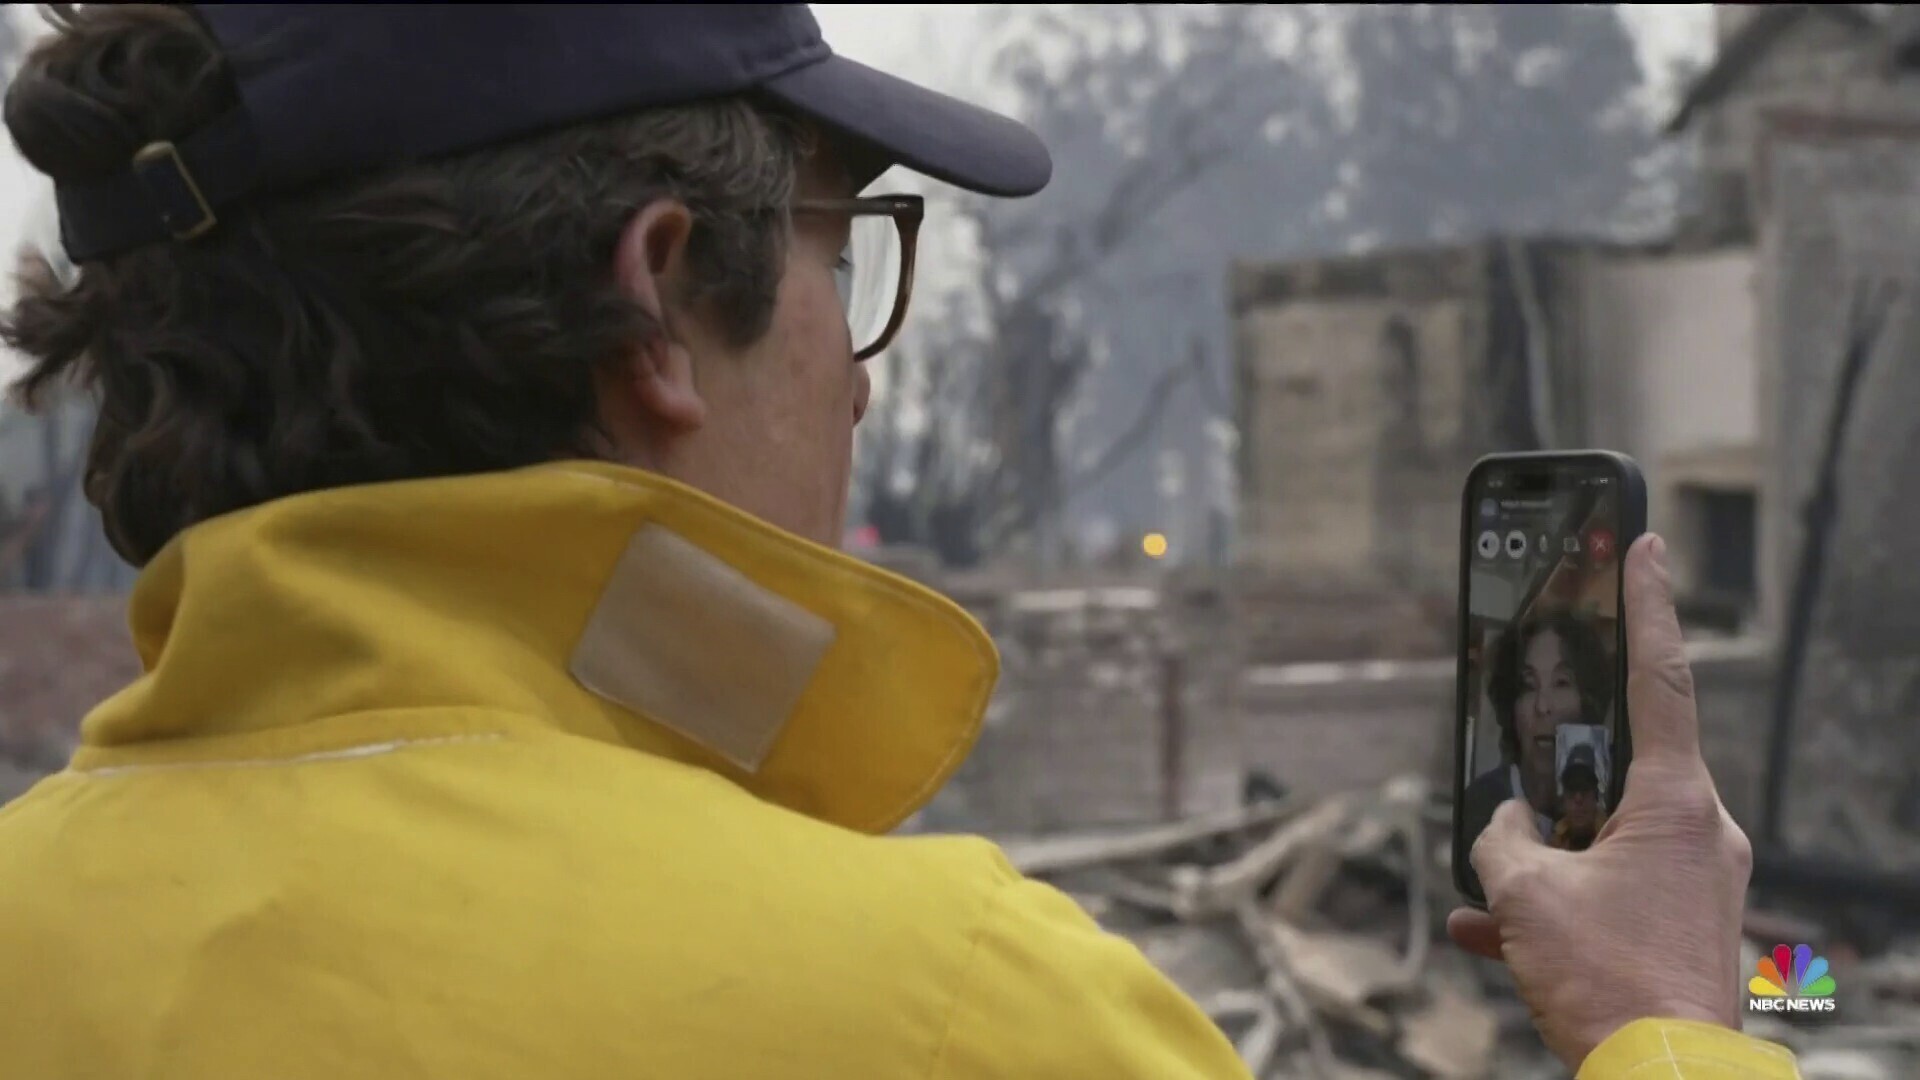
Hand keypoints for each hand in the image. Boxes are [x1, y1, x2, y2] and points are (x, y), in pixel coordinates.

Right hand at [1447, 533, 1752, 1068]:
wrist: (1660, 1077)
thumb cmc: (1606, 980)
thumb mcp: (1526, 895)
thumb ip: (1502, 841)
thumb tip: (1503, 827)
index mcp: (1676, 803)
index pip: (1661, 677)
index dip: (1648, 604)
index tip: (1647, 545)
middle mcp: (1701, 832)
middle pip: (1621, 765)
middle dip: (1562, 769)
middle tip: (1528, 754)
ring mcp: (1697, 881)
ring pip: (1607, 835)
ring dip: (1547, 852)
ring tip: (1494, 886)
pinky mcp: (1682, 925)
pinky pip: (1610, 890)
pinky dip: (1557, 902)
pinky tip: (1491, 932)